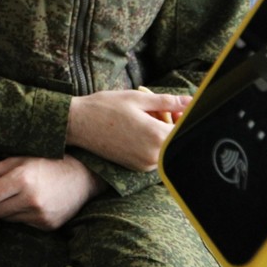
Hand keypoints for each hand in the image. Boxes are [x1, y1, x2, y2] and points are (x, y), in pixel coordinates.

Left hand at [0, 155, 105, 229]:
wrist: (83, 178)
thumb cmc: (48, 163)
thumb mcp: (19, 160)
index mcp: (23, 179)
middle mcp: (32, 200)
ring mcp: (40, 216)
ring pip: (5, 218)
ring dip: (4, 208)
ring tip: (17, 194)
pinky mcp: (47, 226)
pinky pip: (21, 223)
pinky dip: (20, 214)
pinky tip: (31, 202)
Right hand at [66, 89, 190, 171]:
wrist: (77, 124)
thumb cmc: (105, 107)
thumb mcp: (137, 99)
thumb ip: (167, 101)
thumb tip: (189, 101)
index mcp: (157, 136)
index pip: (184, 129)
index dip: (183, 118)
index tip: (176, 109)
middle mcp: (153, 155)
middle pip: (174, 140)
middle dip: (170, 126)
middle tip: (155, 111)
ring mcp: (144, 164)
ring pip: (164, 149)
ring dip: (160, 136)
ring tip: (142, 119)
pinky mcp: (136, 168)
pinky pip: (153, 156)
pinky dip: (150, 144)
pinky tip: (135, 131)